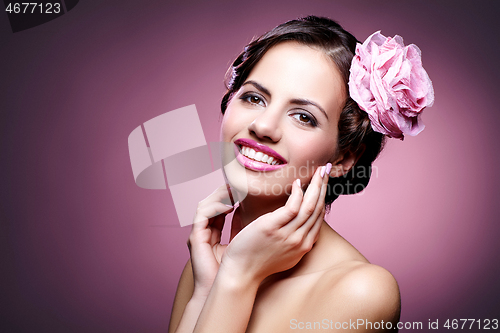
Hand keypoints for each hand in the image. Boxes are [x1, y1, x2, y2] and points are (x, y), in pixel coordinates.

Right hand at [187, 185, 233, 297]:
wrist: (225, 288)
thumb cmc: (234, 270)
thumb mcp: (242, 242)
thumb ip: (242, 227)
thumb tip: (251, 211)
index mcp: (212, 232)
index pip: (220, 208)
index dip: (230, 196)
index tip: (244, 189)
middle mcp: (203, 231)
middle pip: (211, 203)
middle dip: (224, 192)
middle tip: (240, 184)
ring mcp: (198, 233)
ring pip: (205, 205)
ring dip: (220, 196)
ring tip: (235, 190)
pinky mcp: (196, 237)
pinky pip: (203, 215)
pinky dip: (215, 207)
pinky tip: (229, 205)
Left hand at [220, 164, 330, 283]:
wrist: (241, 273)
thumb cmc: (257, 261)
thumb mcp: (282, 252)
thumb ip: (292, 238)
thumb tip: (295, 221)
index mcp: (303, 245)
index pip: (319, 217)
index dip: (323, 197)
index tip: (324, 182)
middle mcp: (300, 241)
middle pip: (318, 209)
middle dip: (324, 187)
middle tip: (326, 169)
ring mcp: (288, 235)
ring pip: (309, 206)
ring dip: (316, 186)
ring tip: (318, 171)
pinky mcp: (273, 228)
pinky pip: (292, 207)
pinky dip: (298, 193)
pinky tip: (298, 183)